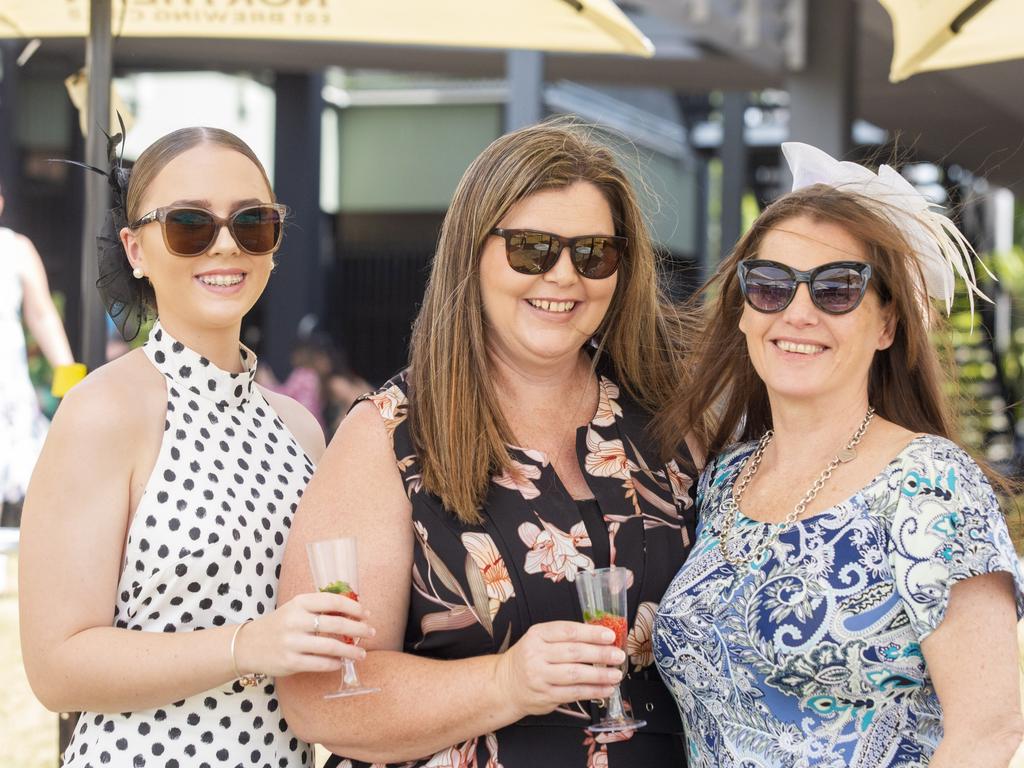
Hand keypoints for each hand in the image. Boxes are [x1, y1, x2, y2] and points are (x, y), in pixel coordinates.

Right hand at [233, 592, 374, 677]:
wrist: (248, 645)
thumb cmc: (280, 625)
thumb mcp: (296, 609)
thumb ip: (319, 609)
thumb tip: (353, 613)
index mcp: (299, 603)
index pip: (332, 601)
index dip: (353, 607)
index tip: (366, 613)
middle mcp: (295, 621)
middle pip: (336, 624)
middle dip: (359, 629)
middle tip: (371, 633)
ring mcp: (292, 642)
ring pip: (331, 647)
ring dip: (351, 651)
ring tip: (362, 653)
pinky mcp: (289, 662)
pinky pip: (319, 663)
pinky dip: (334, 663)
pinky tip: (341, 662)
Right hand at [494, 621, 625, 716]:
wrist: (505, 684)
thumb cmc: (529, 658)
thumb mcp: (540, 639)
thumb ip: (565, 637)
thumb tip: (600, 637)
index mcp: (537, 634)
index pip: (568, 631)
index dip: (591, 633)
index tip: (610, 636)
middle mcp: (536, 654)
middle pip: (574, 653)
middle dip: (600, 654)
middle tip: (618, 655)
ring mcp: (539, 676)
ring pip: (575, 675)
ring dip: (600, 675)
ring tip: (616, 674)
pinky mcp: (545, 696)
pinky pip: (573, 693)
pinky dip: (592, 691)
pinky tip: (606, 689)